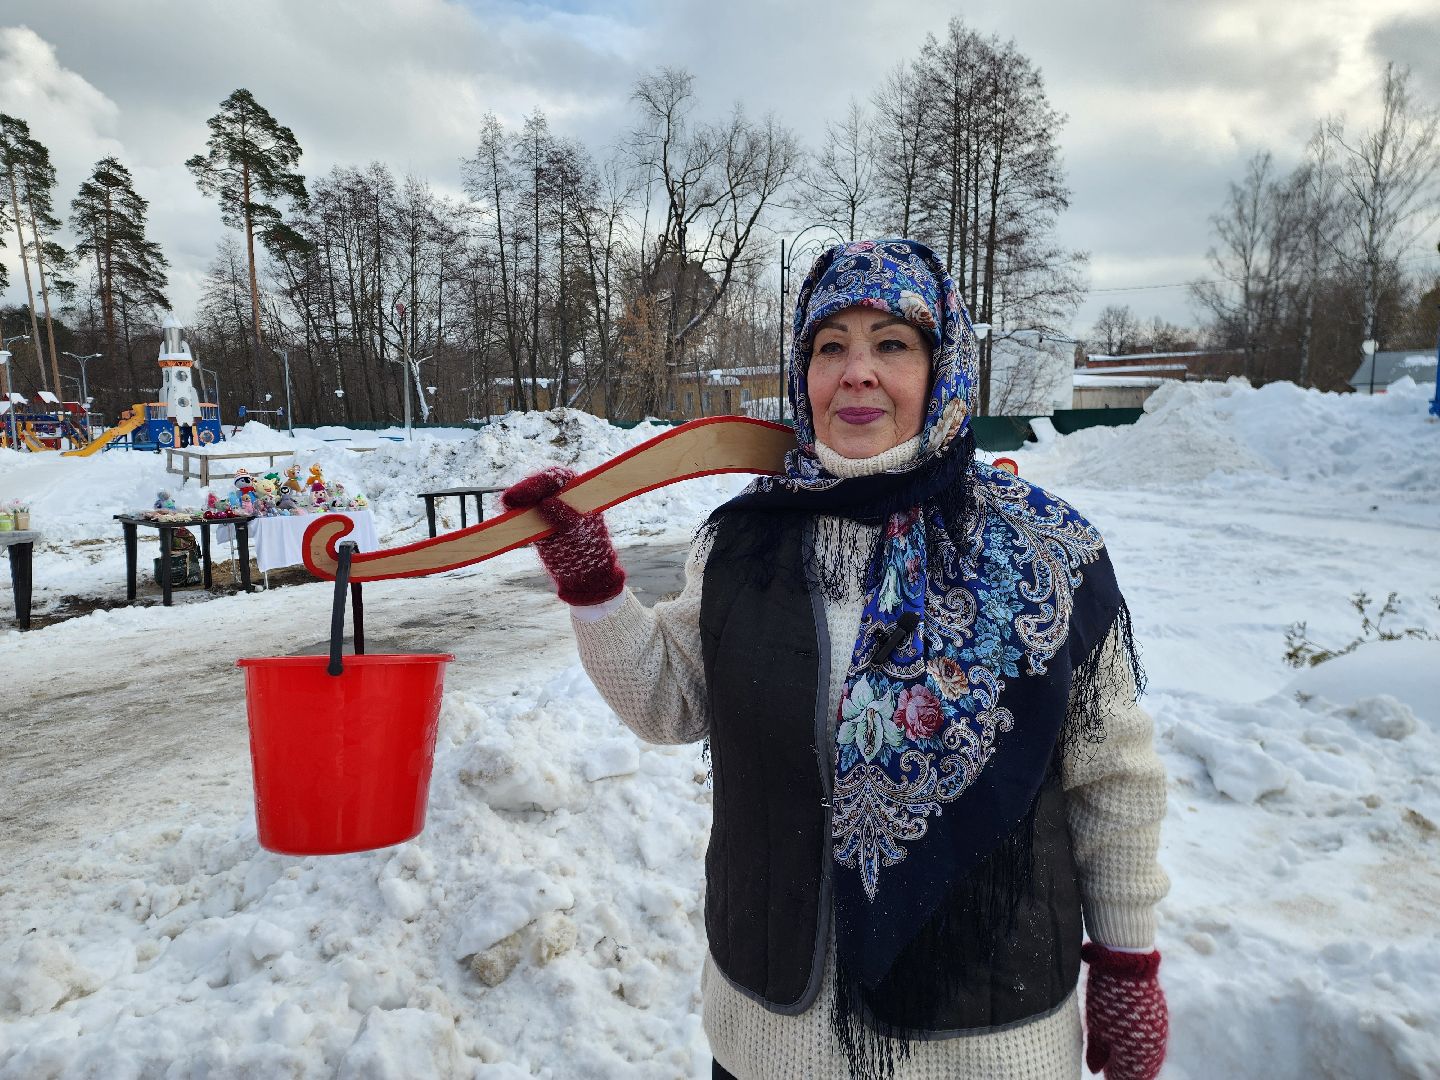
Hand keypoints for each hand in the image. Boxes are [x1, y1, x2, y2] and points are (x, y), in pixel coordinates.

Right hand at [501, 466, 624, 605]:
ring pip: (526, 499)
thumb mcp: (580, 535)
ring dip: (515, 501)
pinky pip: (519, 515)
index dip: (540, 482)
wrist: (584, 576)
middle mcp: (559, 494)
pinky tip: (507, 516)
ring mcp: (544, 508)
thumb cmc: (588, 551)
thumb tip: (547, 501)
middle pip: (537, 485)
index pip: (556, 478)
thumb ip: (566, 517)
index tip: (529, 491)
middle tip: (510, 499)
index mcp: (576, 491)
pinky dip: (513, 515)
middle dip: (524, 490)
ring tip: (507, 505)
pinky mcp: (532, 523)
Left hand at [1081, 943, 1167, 1079]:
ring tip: (1117, 1049)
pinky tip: (1128, 1034)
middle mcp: (1153, 1049)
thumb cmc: (1107, 999)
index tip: (1103, 1068)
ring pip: (1149, 1056)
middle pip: (1142, 1070)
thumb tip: (1095, 1069)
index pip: (1127, 1079)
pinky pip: (1153, 1039)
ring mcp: (1159, 1033)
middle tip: (1109, 1062)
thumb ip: (1097, 1052)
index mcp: (1137, 1057)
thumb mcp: (1096, 1027)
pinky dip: (1141, 1042)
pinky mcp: (1160, 1017)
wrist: (1127, 966)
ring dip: (1135, 1057)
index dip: (1114, 1075)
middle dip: (1127, 1069)